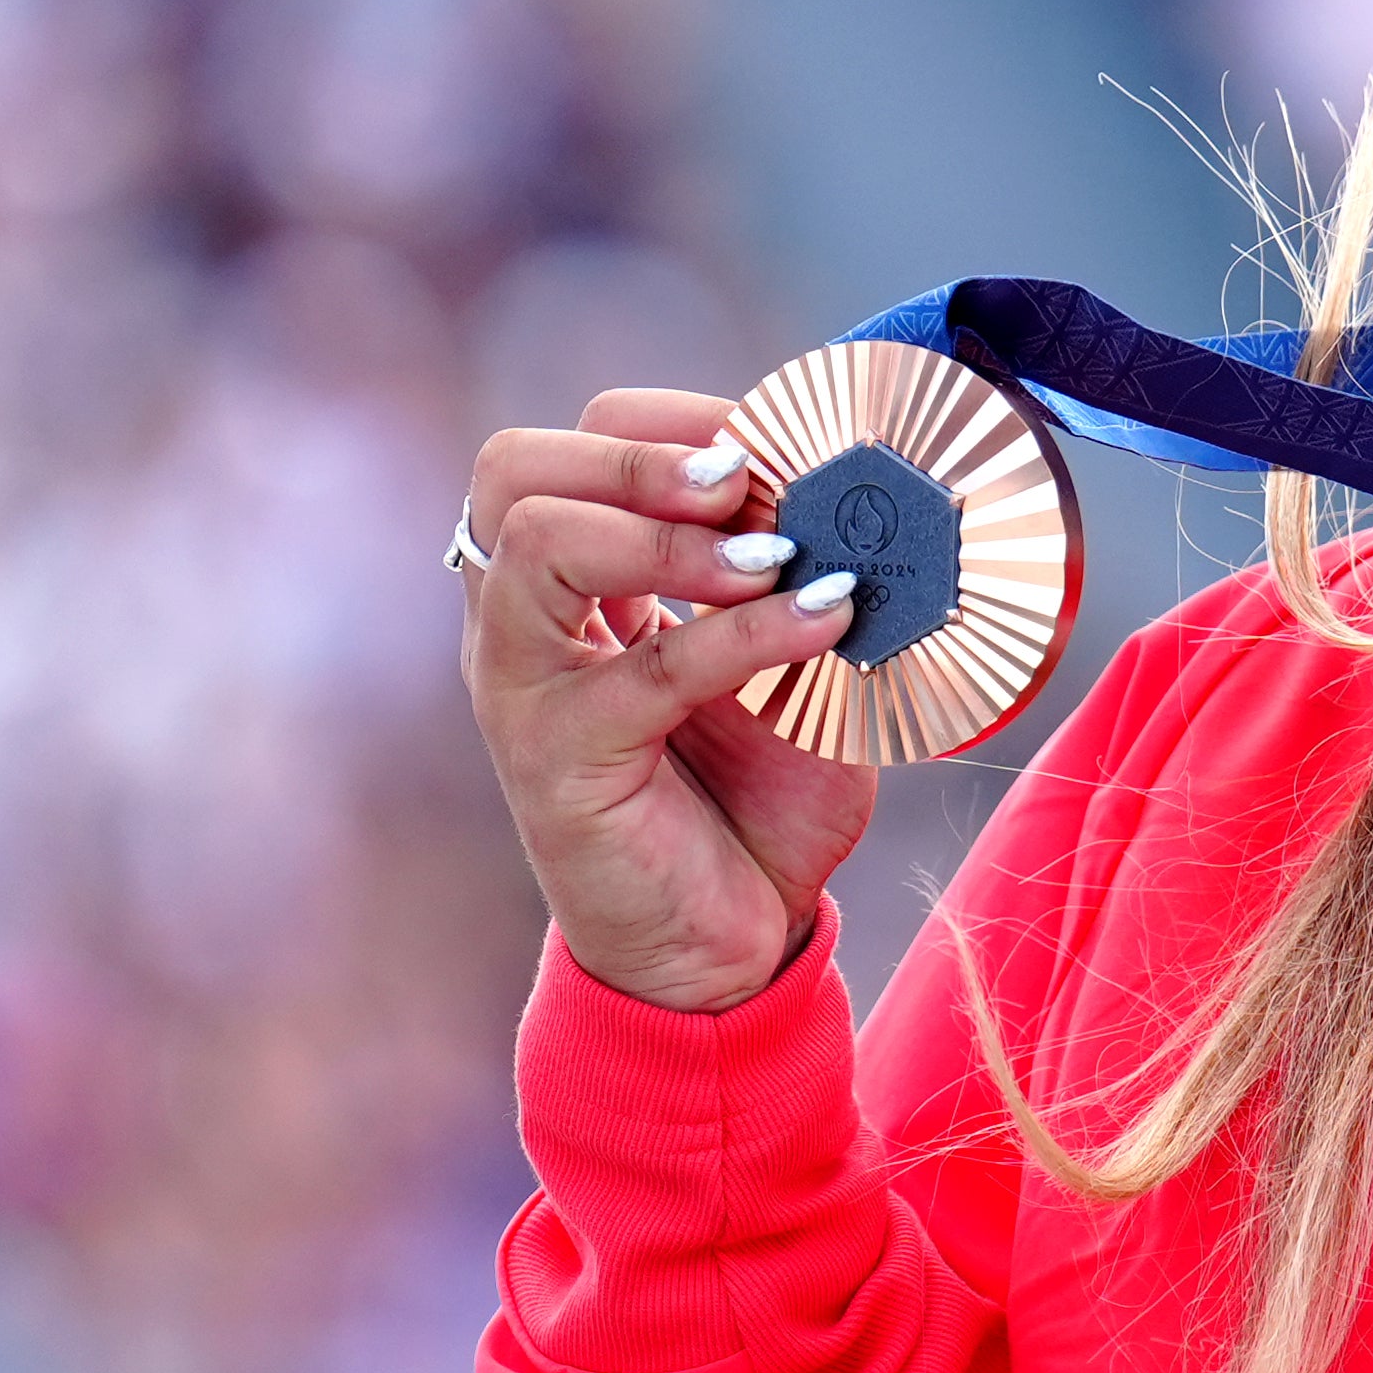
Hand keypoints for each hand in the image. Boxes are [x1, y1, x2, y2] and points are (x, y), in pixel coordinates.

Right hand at [456, 389, 878, 1014]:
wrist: (731, 949)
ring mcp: (524, 691)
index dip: (665, 423)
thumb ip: (804, 578)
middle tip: (748, 478)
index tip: (772, 436)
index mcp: (568, 587)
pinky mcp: (560, 763)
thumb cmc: (757, 801)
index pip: (566, 449)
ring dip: (672, 529)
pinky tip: (825, 620)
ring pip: (538, 545)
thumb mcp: (793, 664)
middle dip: (641, 451)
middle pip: (512, 472)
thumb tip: (860, 488)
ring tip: (776, 549)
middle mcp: (520, 625)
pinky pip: (642, 668)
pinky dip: (745, 632)